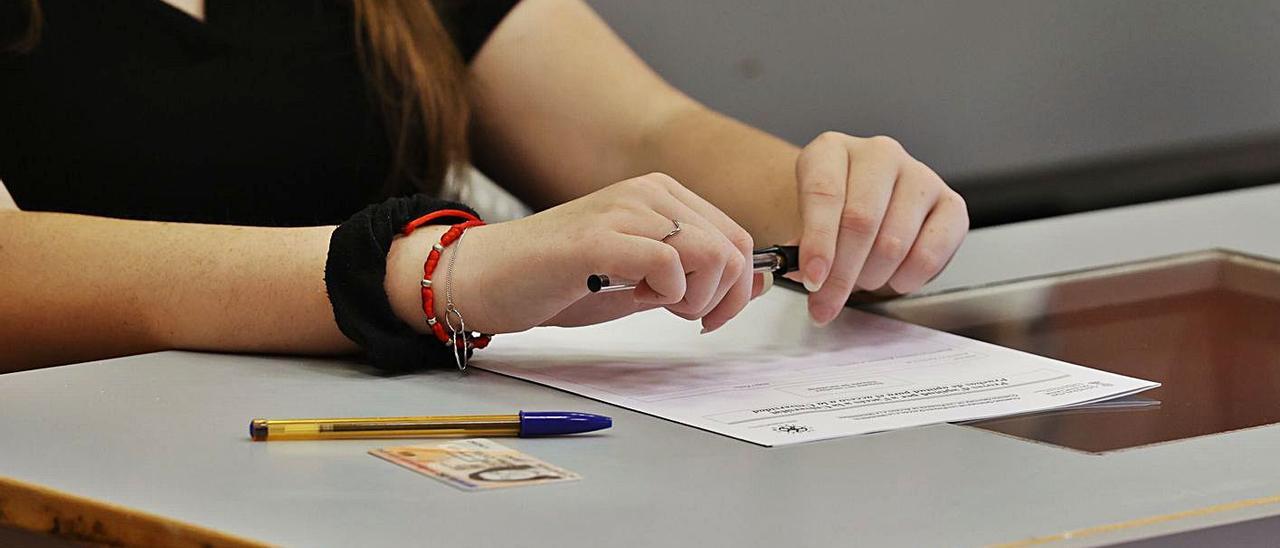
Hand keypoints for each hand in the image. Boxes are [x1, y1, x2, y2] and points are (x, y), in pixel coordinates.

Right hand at [387, 173, 765, 335]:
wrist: (487, 277)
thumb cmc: (558, 280)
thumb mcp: (640, 278)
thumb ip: (691, 275)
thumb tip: (754, 282)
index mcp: (661, 195)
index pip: (737, 236)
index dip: (741, 286)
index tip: (711, 315)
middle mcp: (648, 193)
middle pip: (734, 247)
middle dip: (725, 298)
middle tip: (687, 318)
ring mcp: (623, 211)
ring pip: (711, 253)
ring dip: (696, 297)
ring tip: (657, 306)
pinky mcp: (597, 239)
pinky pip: (667, 262)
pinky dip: (667, 293)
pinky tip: (638, 299)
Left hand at [793, 132, 967, 324]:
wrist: (861, 209)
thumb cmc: (830, 216)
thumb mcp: (801, 224)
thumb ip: (800, 250)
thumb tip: (809, 276)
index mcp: (832, 150)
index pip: (824, 193)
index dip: (818, 241)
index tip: (813, 278)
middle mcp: (879, 154)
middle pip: (861, 220)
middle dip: (842, 273)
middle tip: (827, 303)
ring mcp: (919, 176)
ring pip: (894, 242)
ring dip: (872, 276)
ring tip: (861, 280)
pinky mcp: (951, 204)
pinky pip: (930, 254)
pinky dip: (907, 278)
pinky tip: (893, 277)